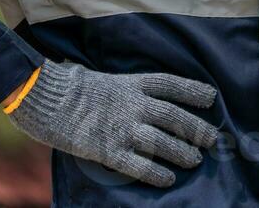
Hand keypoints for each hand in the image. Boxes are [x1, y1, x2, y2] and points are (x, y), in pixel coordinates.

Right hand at [7, 60, 218, 187]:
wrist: (46, 99)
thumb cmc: (73, 89)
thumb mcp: (106, 79)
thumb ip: (128, 90)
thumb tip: (146, 98)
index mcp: (132, 84)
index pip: (172, 85)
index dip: (193, 91)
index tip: (212, 97)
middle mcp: (133, 105)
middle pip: (174, 116)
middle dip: (195, 128)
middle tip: (212, 139)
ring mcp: (122, 128)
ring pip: (162, 143)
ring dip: (181, 152)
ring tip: (194, 160)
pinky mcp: (109, 150)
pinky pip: (139, 165)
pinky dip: (156, 173)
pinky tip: (168, 179)